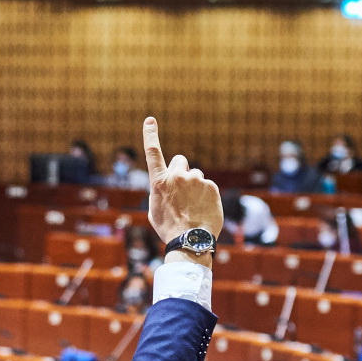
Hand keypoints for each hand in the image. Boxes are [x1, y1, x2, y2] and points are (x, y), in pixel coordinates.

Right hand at [142, 117, 221, 245]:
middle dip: (181, 170)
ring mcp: (196, 180)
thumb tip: (169, 184)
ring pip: (196, 176)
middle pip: (180, 161)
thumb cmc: (168, 227)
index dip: (150, 135)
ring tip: (193, 206)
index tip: (150, 120)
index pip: (153, 153)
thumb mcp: (155, 208)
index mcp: (159, 182)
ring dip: (195, 186)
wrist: (190, 240)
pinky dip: (206, 195)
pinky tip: (202, 209)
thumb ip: (161, 190)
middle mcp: (177, 176)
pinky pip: (208, 186)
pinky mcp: (211, 186)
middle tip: (182, 190)